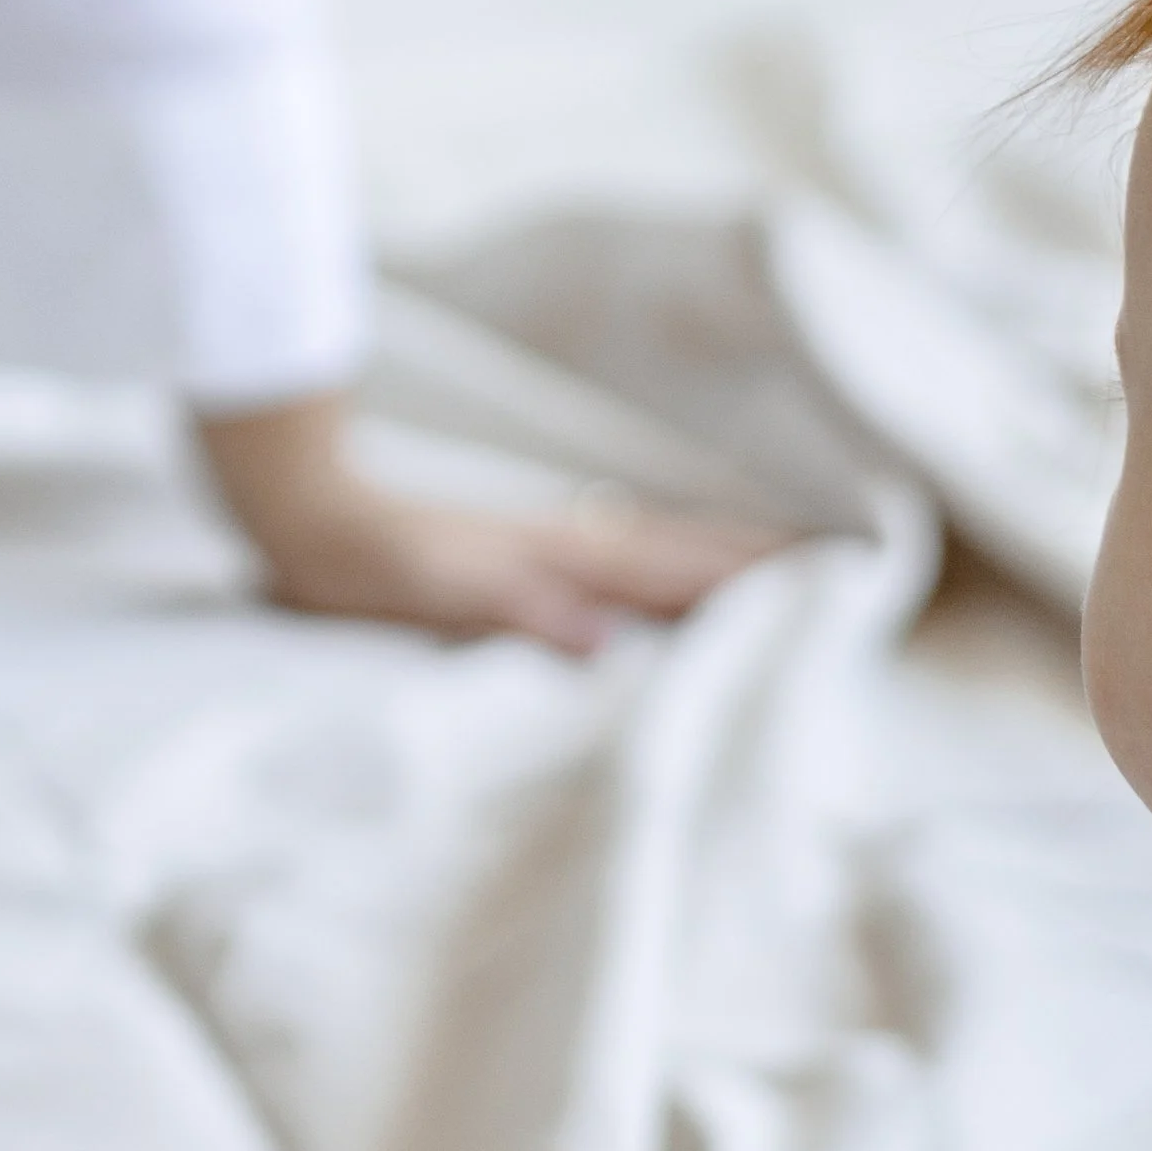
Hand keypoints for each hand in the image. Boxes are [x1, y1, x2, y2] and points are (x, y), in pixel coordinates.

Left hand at [194, 392, 777, 652]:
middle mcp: (571, 544)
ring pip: (661, 555)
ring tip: (790, 574)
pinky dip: (672, 571)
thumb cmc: (365, 560)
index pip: (679, 569)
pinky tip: (676, 589)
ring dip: (726, 563)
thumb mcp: (436, 593)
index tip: (830, 577)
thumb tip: (603, 638)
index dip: (754, 575)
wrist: (304, 511)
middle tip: (846, 573)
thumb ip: (520, 611)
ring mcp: (553, 548)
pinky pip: (625, 568)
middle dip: (765, 562)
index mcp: (563, 556)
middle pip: (688, 554)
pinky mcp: (528, 563)